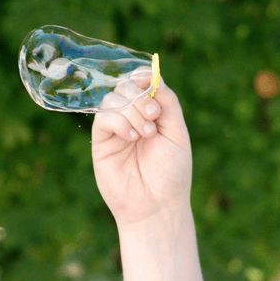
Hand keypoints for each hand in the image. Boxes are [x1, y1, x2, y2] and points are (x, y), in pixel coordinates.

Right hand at [92, 68, 192, 226]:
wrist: (158, 205)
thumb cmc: (172, 172)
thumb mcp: (177, 133)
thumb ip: (168, 103)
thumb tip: (154, 78)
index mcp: (153, 113)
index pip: (143, 83)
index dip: (144, 75)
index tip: (148, 77)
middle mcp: (133, 117)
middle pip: (126, 86)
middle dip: (140, 95)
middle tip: (153, 114)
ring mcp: (117, 129)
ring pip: (113, 99)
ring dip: (132, 110)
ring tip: (147, 133)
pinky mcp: (102, 142)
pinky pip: (104, 117)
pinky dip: (119, 121)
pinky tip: (133, 137)